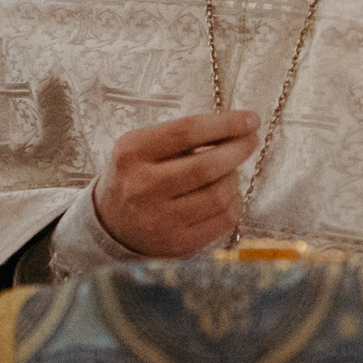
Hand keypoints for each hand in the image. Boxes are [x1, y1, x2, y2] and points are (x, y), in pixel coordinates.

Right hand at [93, 110, 257, 255]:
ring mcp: (159, 220)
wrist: (112, 223)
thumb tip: (241, 127)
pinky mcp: (177, 243)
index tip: (251, 119)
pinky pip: (224, 220)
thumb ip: (186, 135)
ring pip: (220, 194)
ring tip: (228, 171)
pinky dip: (234, 202)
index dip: (225, 123)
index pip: (186, 132)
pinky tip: (226, 195)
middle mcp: (142, 188)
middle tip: (250, 140)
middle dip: (238, 149)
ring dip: (234, 178)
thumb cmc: (138, 175)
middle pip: (206, 166)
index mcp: (131, 154)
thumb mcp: (145, 146)